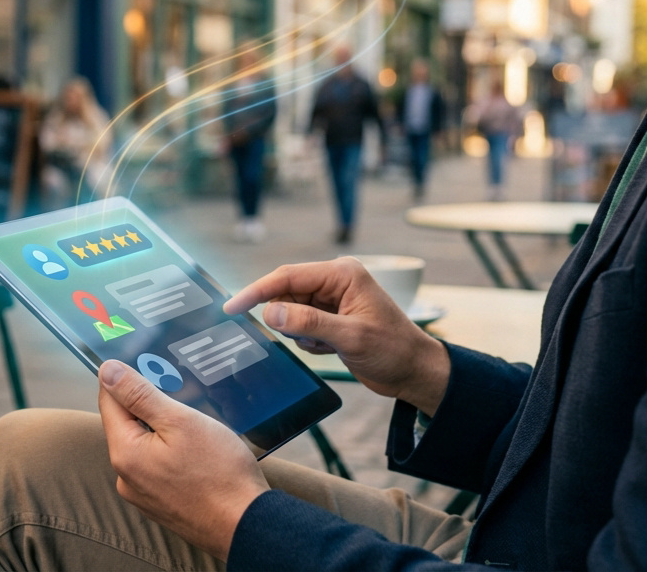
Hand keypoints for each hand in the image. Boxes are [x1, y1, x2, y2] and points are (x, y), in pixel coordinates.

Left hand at [98, 360, 268, 560]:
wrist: (247, 525)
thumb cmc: (219, 472)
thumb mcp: (180, 421)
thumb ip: (140, 395)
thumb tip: (106, 371)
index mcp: (124, 453)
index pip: (109, 401)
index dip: (125, 377)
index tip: (146, 362)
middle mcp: (125, 477)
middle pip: (127, 423)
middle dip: (149, 403)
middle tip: (180, 390)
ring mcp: (142, 494)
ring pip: (144, 445)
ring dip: (163, 428)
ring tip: (195, 420)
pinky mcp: (161, 504)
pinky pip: (157, 466)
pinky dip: (172, 451)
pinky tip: (197, 448)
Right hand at [224, 258, 450, 414]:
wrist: (414, 372)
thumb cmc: (393, 350)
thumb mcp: (351, 337)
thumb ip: (309, 322)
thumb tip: (270, 312)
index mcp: (342, 274)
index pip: (287, 276)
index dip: (257, 291)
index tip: (231, 307)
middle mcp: (335, 281)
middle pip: (286, 293)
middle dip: (287, 319)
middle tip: (310, 340)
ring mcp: (332, 299)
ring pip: (291, 311)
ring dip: (301, 333)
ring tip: (329, 346)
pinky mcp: (330, 317)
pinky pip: (300, 325)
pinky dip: (309, 341)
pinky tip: (331, 349)